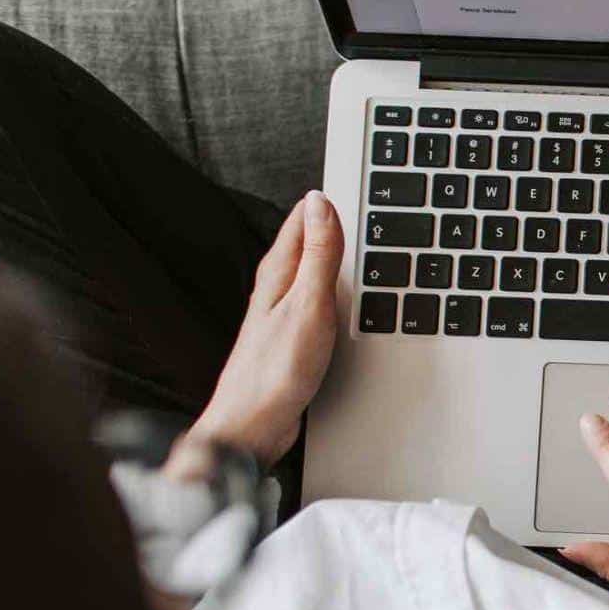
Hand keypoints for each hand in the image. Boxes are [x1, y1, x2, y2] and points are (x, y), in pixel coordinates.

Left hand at [184, 190, 342, 466]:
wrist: (253, 425)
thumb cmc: (275, 371)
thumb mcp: (307, 304)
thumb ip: (319, 255)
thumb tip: (321, 204)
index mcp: (277, 273)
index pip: (302, 220)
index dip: (327, 202)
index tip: (351, 185)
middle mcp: (274, 288)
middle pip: (305, 243)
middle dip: (329, 223)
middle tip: (355, 204)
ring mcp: (281, 314)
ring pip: (309, 271)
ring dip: (331, 255)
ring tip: (354, 241)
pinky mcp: (290, 337)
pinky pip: (314, 300)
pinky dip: (331, 289)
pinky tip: (343, 298)